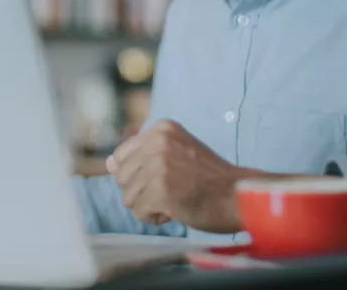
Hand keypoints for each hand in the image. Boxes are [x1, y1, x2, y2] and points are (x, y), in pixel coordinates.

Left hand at [106, 119, 253, 233]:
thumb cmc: (209, 178)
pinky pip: (139, 212)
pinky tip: (176, 210)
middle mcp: (157, 142)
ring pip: (128, 197)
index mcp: (161, 128)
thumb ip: (141, 156)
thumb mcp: (176, 154)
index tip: (166, 176)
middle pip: (122, 177)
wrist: (239, 195)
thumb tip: (107, 164)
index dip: (140, 174)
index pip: (122, 155)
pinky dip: (155, 217)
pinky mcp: (160, 190)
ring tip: (176, 199)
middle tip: (173, 190)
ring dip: (149, 205)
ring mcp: (158, 165)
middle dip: (143, 190)